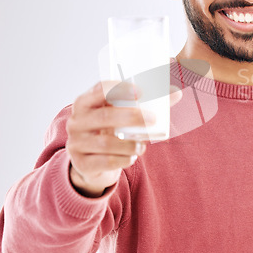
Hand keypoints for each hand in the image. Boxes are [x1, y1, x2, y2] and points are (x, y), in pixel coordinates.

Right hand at [66, 81, 181, 196]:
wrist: (91, 161)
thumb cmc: (110, 130)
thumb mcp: (121, 114)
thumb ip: (147, 103)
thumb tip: (176, 92)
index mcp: (85, 102)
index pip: (99, 89)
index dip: (119, 88)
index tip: (140, 92)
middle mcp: (76, 121)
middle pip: (104, 116)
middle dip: (131, 117)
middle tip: (152, 119)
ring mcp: (76, 143)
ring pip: (106, 142)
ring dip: (129, 144)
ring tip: (143, 145)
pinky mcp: (81, 163)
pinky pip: (104, 162)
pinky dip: (122, 159)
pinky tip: (132, 157)